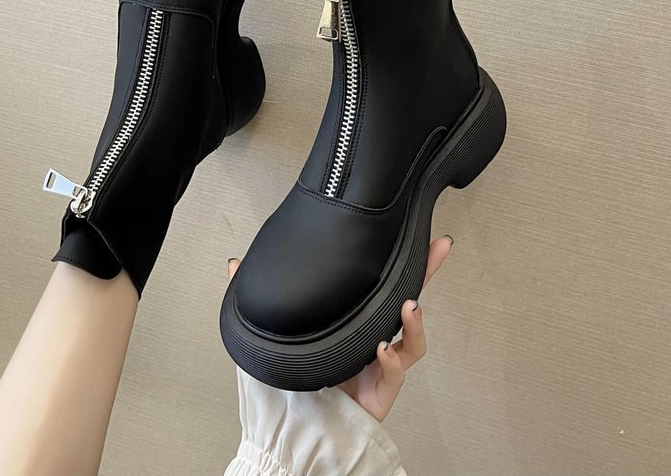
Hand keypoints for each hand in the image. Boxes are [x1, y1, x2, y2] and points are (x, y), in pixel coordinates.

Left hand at [226, 234, 452, 422]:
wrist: (283, 438)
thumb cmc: (279, 390)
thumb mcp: (265, 337)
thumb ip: (253, 302)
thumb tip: (234, 265)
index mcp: (348, 325)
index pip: (376, 288)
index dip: (393, 262)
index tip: (403, 233)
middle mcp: (368, 343)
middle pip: (405, 304)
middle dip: (425, 275)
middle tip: (436, 249)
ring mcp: (377, 369)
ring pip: (412, 341)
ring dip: (415, 321)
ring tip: (409, 305)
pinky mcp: (380, 395)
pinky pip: (395, 374)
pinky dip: (392, 359)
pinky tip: (382, 348)